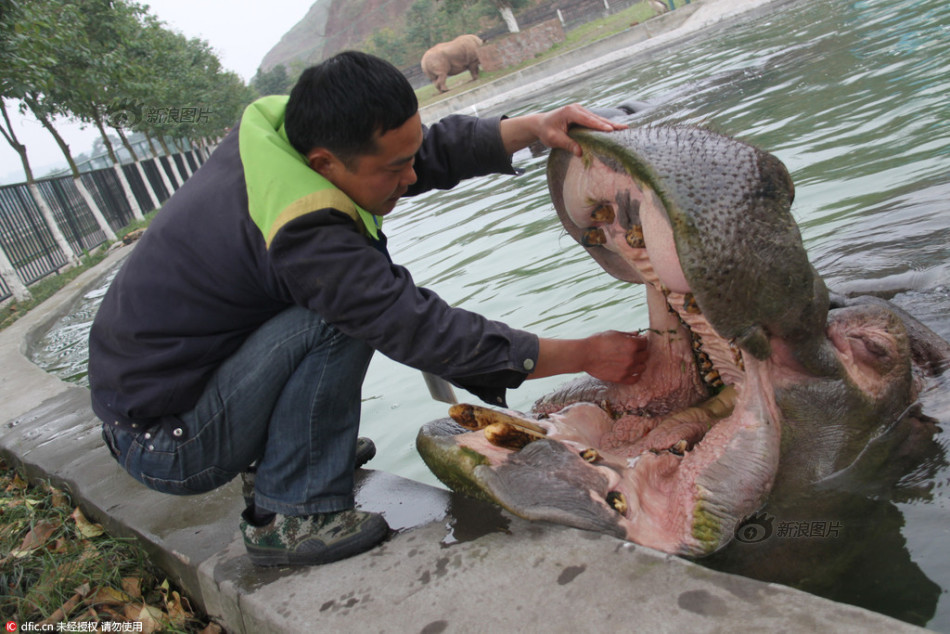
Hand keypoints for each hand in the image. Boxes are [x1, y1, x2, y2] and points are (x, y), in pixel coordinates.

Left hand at [499, 104, 627, 155]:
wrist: (540, 124)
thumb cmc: (546, 131)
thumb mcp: (554, 139)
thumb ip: (567, 144)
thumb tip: (580, 153)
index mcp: (570, 112)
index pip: (588, 120)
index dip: (599, 125)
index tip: (611, 130)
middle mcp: (577, 109)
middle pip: (596, 118)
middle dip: (610, 124)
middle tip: (625, 128)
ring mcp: (580, 110)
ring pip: (597, 118)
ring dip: (610, 124)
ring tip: (624, 128)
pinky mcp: (581, 114)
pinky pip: (594, 120)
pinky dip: (603, 124)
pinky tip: (614, 129)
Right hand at [533, 331, 648, 382]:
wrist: (585, 355)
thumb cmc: (598, 341)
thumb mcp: (614, 333)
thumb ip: (628, 334)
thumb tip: (638, 334)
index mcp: (632, 344)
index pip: (645, 343)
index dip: (641, 341)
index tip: (637, 341)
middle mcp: (632, 357)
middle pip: (646, 355)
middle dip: (641, 351)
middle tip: (633, 350)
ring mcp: (627, 369)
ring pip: (643, 367)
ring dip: (639, 363)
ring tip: (631, 360)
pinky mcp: (621, 378)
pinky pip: (636, 379)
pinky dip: (636, 375)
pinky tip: (631, 370)